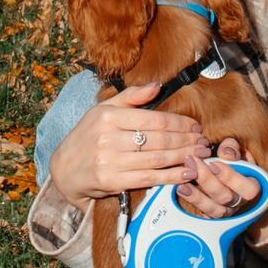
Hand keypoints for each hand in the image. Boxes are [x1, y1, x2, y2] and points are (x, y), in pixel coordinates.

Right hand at [47, 82, 208, 206]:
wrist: (64, 170)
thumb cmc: (87, 137)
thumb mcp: (103, 110)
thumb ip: (130, 97)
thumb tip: (157, 85)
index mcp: (109, 116)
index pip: (153, 119)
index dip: (179, 123)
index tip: (195, 126)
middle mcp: (109, 137)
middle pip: (158, 139)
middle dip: (186, 141)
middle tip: (204, 143)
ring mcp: (110, 160)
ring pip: (157, 159)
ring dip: (184, 158)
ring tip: (201, 156)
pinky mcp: (113, 181)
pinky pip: (149, 178)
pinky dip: (171, 176)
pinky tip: (187, 173)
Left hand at [176, 136, 267, 251]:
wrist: (224, 171)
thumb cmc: (231, 158)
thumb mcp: (235, 148)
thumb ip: (232, 148)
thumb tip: (226, 154)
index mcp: (251, 186)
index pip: (248, 189)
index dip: (230, 177)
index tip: (212, 163)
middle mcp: (239, 202)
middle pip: (225, 198)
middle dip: (207, 179)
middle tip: (192, 162)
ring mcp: (225, 211)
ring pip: (212, 208)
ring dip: (196, 194)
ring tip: (182, 180)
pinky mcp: (211, 214)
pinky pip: (202, 213)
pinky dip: (191, 200)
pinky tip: (180, 188)